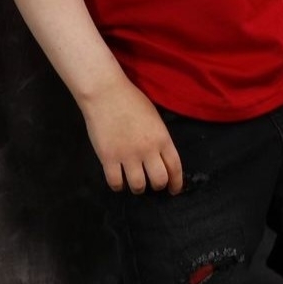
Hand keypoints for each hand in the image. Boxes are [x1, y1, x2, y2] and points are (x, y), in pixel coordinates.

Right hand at [79, 76, 183, 194]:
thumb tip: (161, 158)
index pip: (175, 168)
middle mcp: (148, 150)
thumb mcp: (154, 118)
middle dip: (157, 185)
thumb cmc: (131, 100)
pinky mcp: (108, 158)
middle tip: (151, 182)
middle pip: (159, 181)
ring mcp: (128, 155)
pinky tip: (118, 178)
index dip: (176, 183)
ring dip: (137, 187)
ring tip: (133, 180)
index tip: (173, 190)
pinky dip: (118, 185)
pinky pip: (116, 183)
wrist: (106, 93)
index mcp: (162, 138)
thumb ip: (159, 138)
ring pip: (138, 186)